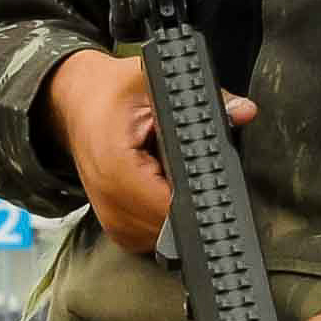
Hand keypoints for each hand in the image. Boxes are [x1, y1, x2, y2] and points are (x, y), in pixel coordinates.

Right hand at [45, 45, 250, 257]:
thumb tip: (244, 111)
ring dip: (181, 211)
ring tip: (169, 175)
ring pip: (169, 237)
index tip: (214, 180)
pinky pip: (156, 238)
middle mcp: (110, 202)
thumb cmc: (111, 94)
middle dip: (195, 202)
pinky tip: (161, 188)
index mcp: (116, 167)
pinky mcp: (119, 232)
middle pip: (175, 226)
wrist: (77, 106)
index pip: (174, 205)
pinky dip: (167, 216)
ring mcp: (113, 223)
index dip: (201, 196)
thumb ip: (203, 100)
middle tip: (192, 168)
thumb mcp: (153, 83)